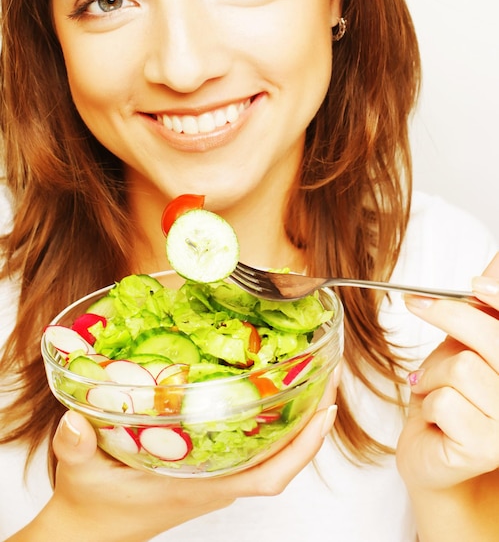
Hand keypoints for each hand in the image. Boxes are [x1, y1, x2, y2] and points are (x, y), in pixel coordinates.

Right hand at [21, 365, 340, 541]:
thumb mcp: (81, 474)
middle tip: (327, 372)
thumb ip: (75, 448)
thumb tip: (74, 421)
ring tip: (306, 374)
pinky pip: (248, 445)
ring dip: (291, 417)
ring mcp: (212, 473)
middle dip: (310, 418)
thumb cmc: (94, 506)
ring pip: (268, 449)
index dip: (304, 447)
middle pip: (281, 456)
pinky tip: (262, 392)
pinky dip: (265, 421)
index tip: (327, 410)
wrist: (90, 529)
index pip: (269, 476)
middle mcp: (216, 478)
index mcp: (201, 484)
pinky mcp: (203, 466)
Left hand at [396, 254, 498, 490]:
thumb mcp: (464, 345)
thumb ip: (483, 311)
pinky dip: (428, 401)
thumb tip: (496, 263)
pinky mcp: (488, 447)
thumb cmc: (450, 398)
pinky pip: (444, 400)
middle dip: (449, 315)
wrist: (431, 452)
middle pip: (491, 337)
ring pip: (462, 367)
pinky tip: (435, 417)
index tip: (475, 283)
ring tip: (430, 387)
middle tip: (416, 304)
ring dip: (432, 373)